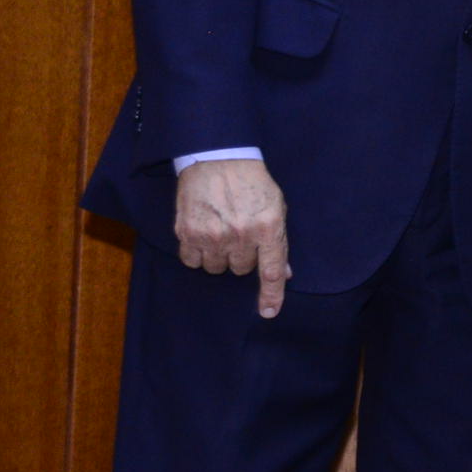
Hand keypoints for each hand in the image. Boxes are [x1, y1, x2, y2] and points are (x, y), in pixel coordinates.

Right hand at [174, 157, 290, 317]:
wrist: (218, 158)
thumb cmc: (251, 182)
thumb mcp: (276, 207)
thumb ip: (278, 241)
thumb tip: (284, 273)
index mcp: (267, 227)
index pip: (271, 271)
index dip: (271, 295)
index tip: (268, 313)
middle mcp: (240, 234)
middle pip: (241, 270)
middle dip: (242, 258)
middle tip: (239, 235)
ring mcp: (212, 235)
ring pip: (216, 268)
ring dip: (219, 256)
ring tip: (221, 232)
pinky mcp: (187, 232)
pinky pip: (192, 261)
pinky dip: (197, 254)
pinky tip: (202, 234)